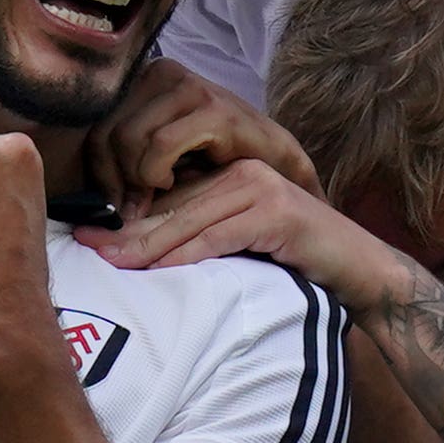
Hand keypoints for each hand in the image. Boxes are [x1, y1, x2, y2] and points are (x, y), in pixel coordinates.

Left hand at [82, 158, 403, 300]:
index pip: (166, 195)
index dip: (125, 217)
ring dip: (147, 246)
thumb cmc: (295, 261)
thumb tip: (138, 250)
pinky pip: (219, 237)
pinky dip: (186, 256)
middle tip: (85, 244)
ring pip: (190, 220)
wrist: (358, 267)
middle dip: (126, 229)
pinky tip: (156, 270)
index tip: (86, 232)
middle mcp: (241, 172)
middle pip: (172, 205)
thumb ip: (202, 234)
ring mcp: (260, 188)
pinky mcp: (277, 212)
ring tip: (109, 260)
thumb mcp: (241, 242)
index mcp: (228, 174)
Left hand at [88, 59, 315, 215]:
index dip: (98, 172)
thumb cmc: (212, 166)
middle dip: (114, 179)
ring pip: (128, 138)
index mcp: (145, 78)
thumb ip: (120, 161)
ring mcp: (191, 86)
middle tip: (131, 207)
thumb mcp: (156, 158)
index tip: (111, 204)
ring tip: (156, 193)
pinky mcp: (215, 110)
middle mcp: (165, 71)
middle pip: (106, 131)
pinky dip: (155, 173)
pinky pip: (159, 145)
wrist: (276, 167)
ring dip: (135, 179)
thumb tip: (78, 189)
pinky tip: (171, 182)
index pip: (95, 124)